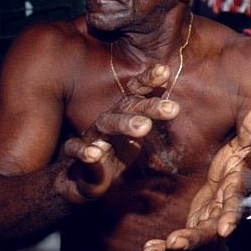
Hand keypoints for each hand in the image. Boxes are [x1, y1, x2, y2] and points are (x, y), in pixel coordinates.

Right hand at [62, 65, 178, 201]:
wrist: (87, 179)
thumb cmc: (118, 150)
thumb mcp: (137, 133)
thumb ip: (152, 117)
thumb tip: (174, 101)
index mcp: (124, 112)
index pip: (136, 91)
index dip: (148, 80)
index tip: (165, 70)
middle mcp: (109, 119)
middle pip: (129, 107)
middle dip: (150, 106)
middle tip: (172, 108)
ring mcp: (93, 135)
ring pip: (108, 124)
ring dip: (124, 124)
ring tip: (144, 126)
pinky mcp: (80, 155)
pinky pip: (76, 149)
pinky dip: (84, 151)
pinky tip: (94, 155)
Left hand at [143, 103, 250, 250]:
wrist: (229, 185)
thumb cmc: (235, 164)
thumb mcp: (241, 146)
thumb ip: (250, 130)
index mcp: (233, 196)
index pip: (234, 207)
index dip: (232, 217)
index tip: (226, 229)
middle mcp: (221, 214)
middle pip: (210, 231)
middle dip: (195, 238)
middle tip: (177, 242)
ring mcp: (205, 225)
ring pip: (192, 240)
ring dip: (174, 249)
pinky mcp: (191, 230)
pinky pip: (176, 246)